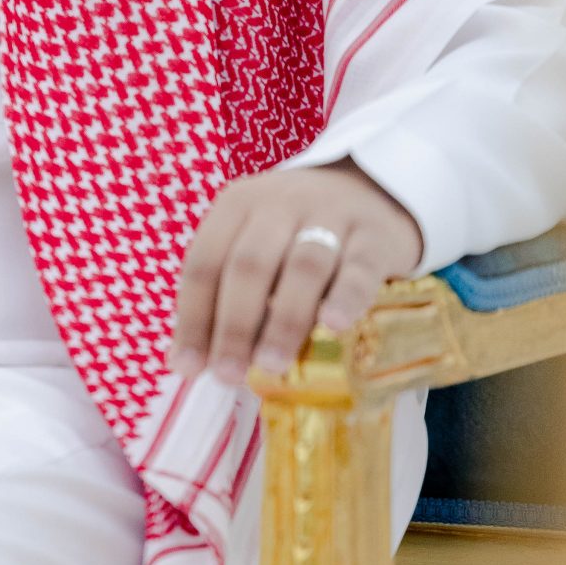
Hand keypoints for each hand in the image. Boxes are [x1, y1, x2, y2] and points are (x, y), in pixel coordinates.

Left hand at [170, 158, 423, 388]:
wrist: (370, 190)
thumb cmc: (295, 232)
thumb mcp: (254, 246)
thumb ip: (223, 296)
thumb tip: (188, 363)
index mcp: (237, 205)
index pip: (204, 263)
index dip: (194, 318)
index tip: (188, 368)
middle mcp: (280, 204)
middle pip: (249, 265)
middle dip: (234, 325)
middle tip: (228, 375)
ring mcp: (331, 215)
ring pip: (303, 267)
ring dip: (283, 320)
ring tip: (271, 365)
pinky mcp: (376, 236)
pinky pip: (359, 268)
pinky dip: (345, 298)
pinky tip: (332, 326)